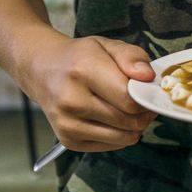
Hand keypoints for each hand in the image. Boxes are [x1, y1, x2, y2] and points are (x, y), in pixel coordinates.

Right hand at [22, 35, 156, 151]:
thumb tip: (147, 77)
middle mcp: (71, 100)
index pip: (129, 99)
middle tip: (142, 100)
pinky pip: (114, 145)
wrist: (43, 70)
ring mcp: (68, 124)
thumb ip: (132, 57)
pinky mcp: (69, 141)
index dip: (146, 97)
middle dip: (144, 112)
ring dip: (135, 126)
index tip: (148, 90)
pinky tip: (114, 119)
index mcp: (83, 71)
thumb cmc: (81, 58)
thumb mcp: (108, 45)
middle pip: (129, 120)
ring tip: (129, 109)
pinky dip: (121, 134)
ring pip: (124, 137)